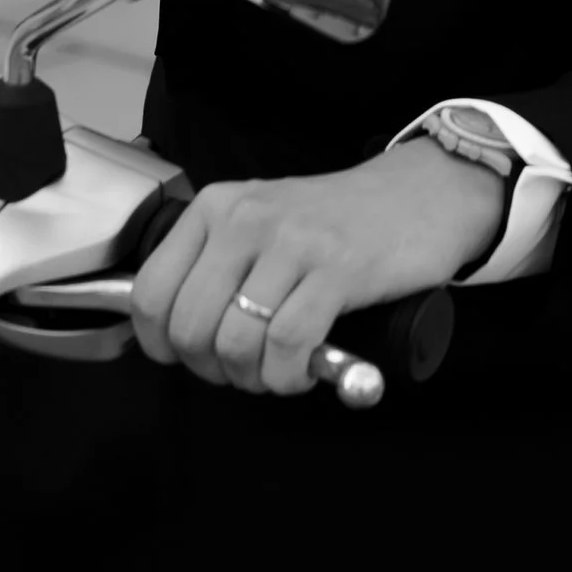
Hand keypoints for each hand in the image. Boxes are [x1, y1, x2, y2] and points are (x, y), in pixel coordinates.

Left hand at [130, 145, 506, 397]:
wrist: (422, 193)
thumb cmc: (337, 221)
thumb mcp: (263, 222)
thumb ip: (216, 264)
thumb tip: (175, 334)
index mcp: (217, 208)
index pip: (150, 292)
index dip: (162, 344)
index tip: (189, 358)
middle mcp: (247, 219)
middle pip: (190, 326)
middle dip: (211, 368)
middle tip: (241, 371)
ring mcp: (293, 243)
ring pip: (236, 342)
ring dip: (253, 378)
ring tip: (276, 371)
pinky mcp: (338, 270)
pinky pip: (288, 346)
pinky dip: (289, 375)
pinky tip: (303, 369)